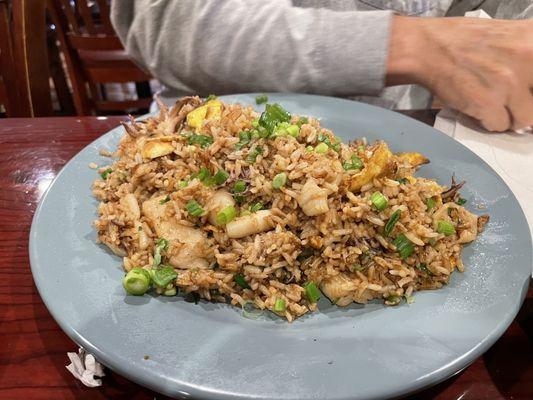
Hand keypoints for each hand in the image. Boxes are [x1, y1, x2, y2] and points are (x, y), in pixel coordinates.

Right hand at [387, 16, 532, 131]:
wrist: (427, 48)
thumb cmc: (461, 39)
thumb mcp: (508, 34)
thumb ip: (527, 53)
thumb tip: (531, 79)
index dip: (531, 90)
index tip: (525, 93)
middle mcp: (528, 59)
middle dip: (524, 104)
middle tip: (511, 100)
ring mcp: (508, 84)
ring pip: (524, 119)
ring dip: (509, 116)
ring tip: (494, 105)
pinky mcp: (488, 104)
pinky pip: (499, 126)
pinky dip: (488, 121)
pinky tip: (478, 107)